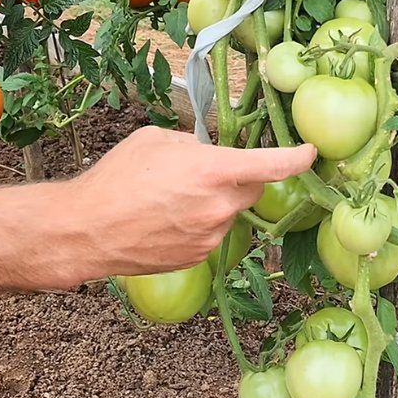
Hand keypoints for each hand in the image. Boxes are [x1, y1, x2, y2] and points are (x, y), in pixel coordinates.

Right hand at [51, 127, 315, 283]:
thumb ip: (194, 144)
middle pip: (252, 188)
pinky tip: (167, 219)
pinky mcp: (199, 257)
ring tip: (171, 198)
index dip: (297, 158)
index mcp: (213, 171)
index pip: (273, 165)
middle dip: (241, 176)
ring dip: (215, 202)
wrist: (87, 230)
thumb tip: (210, 151)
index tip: (309, 153)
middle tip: (208, 170)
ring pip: (230, 212)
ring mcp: (211, 236)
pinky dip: (200, 223)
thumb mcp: (156, 140)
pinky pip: (212, 233)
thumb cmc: (116, 177)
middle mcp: (219, 207)